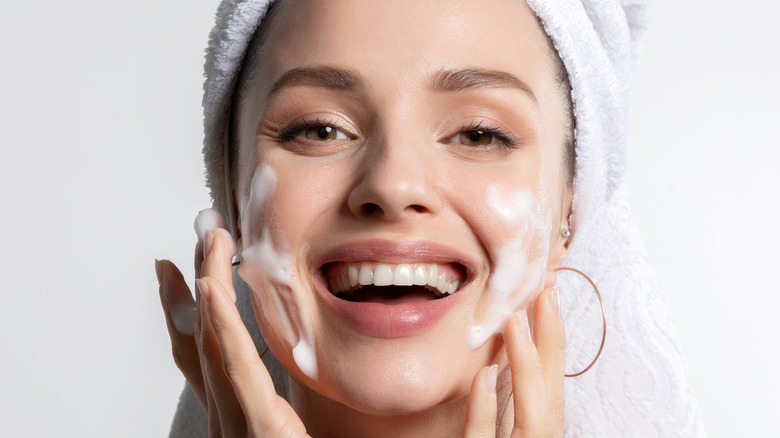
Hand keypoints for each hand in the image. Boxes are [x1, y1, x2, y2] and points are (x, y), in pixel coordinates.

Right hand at [156, 217, 308, 436]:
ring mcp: (235, 422)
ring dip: (210, 283)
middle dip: (197, 280)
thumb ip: (278, 409)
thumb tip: (285, 390)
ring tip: (210, 239)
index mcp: (235, 414)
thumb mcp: (288, 431)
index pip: (203, 356)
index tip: (179, 270)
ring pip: (213, 341)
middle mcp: (228, 416)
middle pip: (202, 338)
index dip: (186, 310)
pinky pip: (237, 366)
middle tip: (201, 232)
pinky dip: (222, 324)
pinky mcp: (260, 426)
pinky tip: (212, 287)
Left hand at [463, 288, 564, 437]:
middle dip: (551, 345)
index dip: (552, 346)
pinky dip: (484, 410)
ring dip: (527, 368)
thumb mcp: (499, 435)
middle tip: (545, 293)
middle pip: (551, 398)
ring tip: (515, 321)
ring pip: (532, 420)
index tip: (548, 298)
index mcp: (536, 436)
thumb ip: (501, 410)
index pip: (550, 391)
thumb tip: (491, 362)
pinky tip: (484, 375)